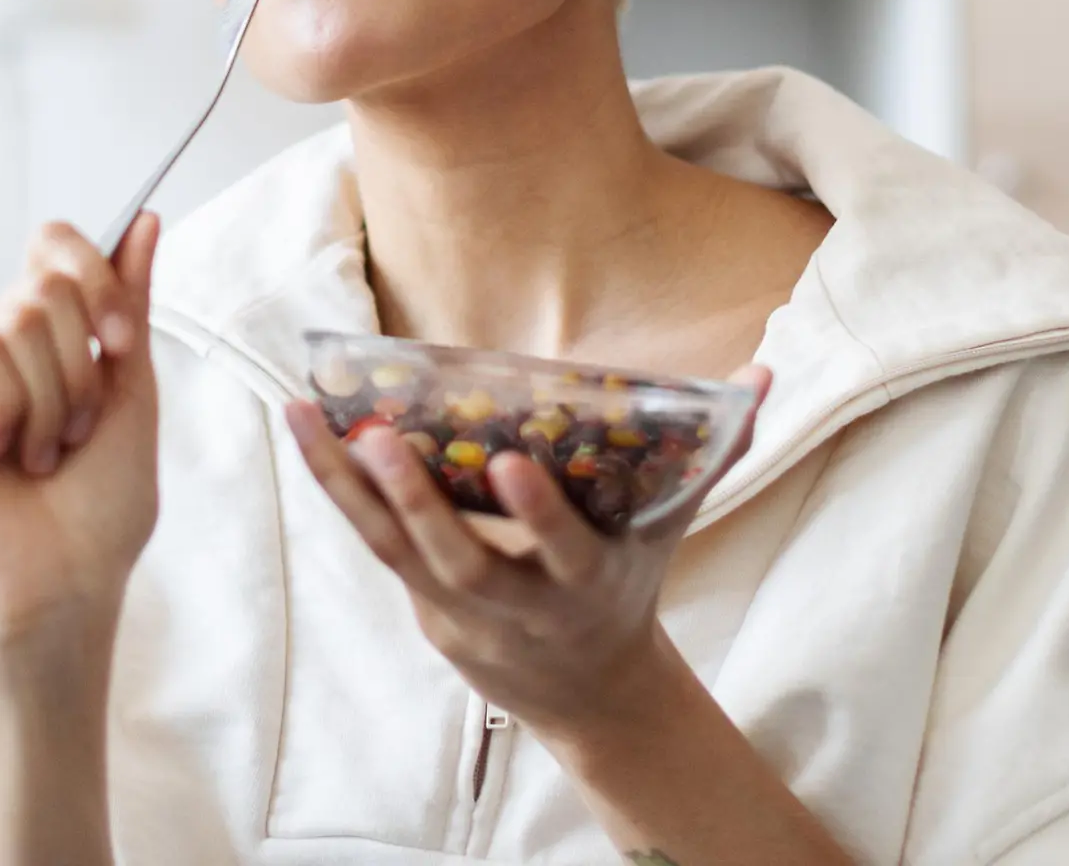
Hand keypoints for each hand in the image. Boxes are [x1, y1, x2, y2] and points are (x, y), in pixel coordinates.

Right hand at [0, 214, 161, 640]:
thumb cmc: (104, 493)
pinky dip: (10, 405)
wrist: (71, 572)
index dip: (97, 275)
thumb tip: (147, 217)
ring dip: (54, 397)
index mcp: (50, 332)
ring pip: (15, 318)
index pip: (57, 244)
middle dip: (84, 361)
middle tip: (78, 426)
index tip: (121, 344)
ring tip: (42, 451)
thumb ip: (130, 299)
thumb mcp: (132, 380)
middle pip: (47, 281)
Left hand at [284, 364, 768, 741]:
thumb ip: (712, 453)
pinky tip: (310, 431)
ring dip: (347, 487)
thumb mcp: (670, 529)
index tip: (512, 463)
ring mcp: (460, 612)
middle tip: (380, 439)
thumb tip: (763, 373)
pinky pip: (375, 547)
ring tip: (304, 415)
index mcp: (586, 585)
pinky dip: (340, 494)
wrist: (588, 694)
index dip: (538, 516)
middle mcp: (518, 606)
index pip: (563, 554)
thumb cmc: (627, 586)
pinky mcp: (422, 605)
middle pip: (459, 562)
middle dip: (419, 505)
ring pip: (394, 554)